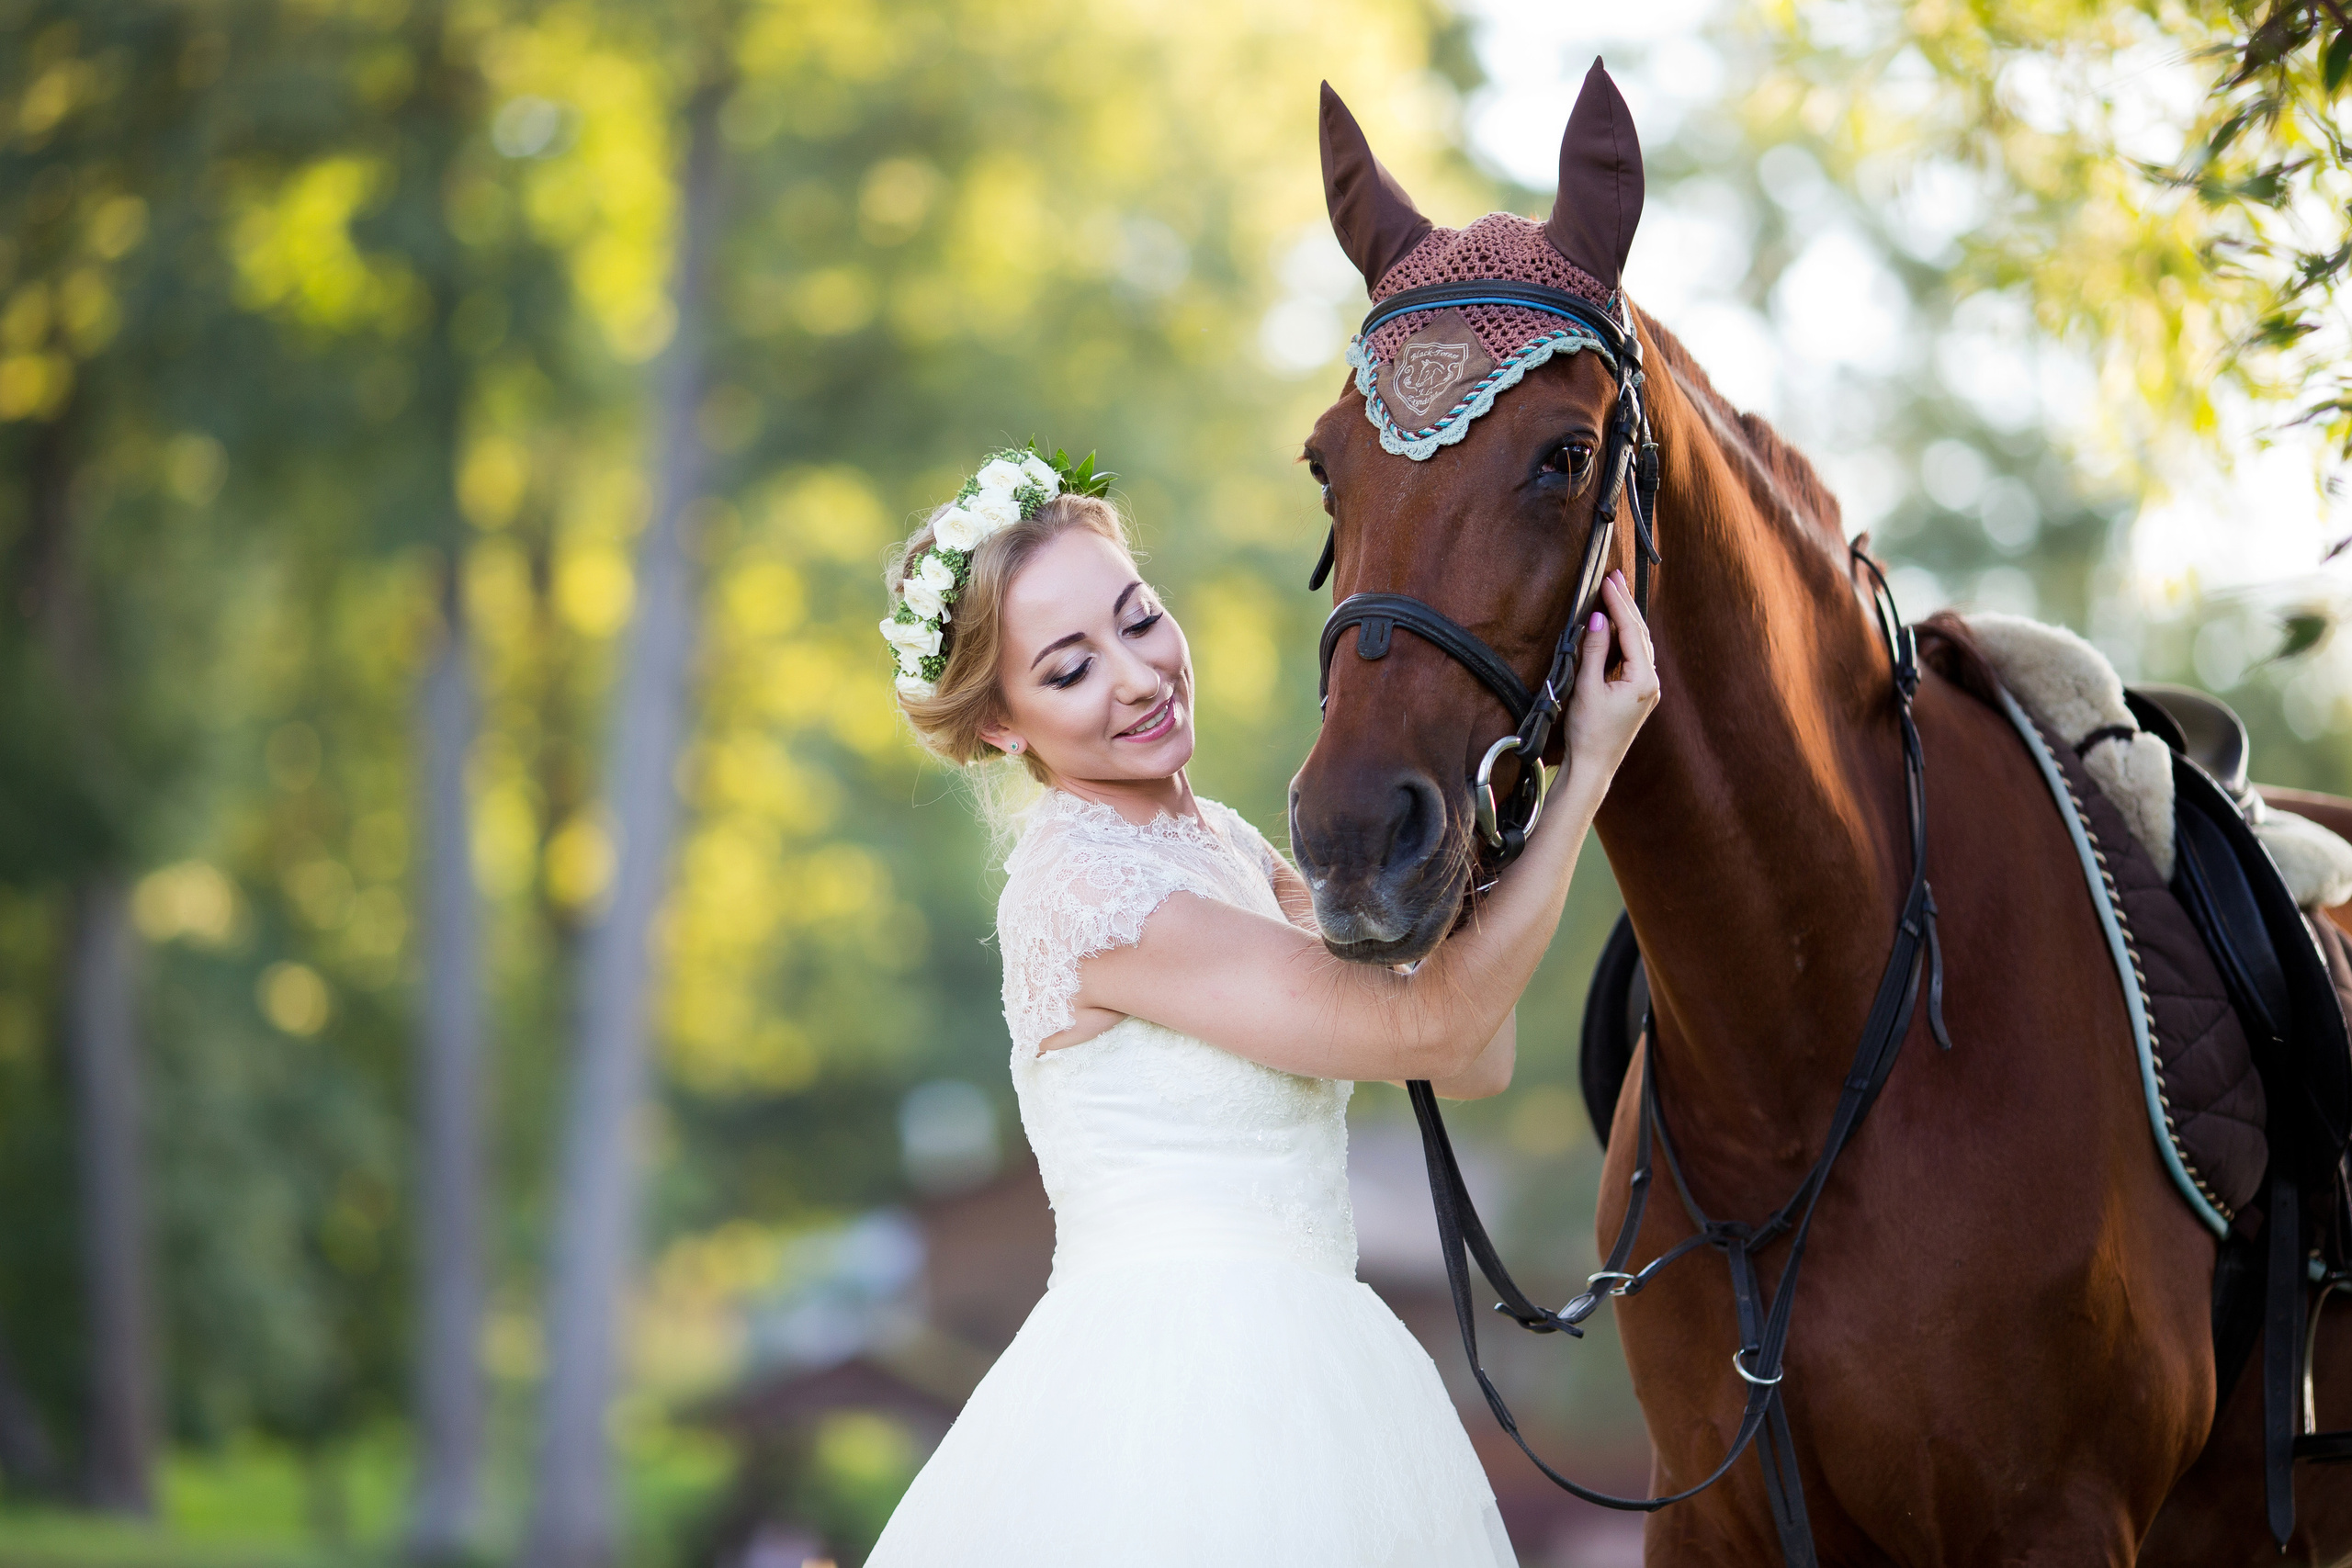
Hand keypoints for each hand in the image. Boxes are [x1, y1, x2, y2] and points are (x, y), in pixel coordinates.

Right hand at [1563, 571, 1659, 789]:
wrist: (1593, 766)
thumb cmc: (1587, 732)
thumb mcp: (1587, 688)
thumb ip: (1594, 651)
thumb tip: (1596, 619)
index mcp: (1643, 680)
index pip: (1631, 631)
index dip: (1618, 604)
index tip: (1607, 581)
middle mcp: (1652, 683)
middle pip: (1640, 633)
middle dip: (1626, 604)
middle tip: (1614, 576)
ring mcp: (1647, 688)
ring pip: (1639, 643)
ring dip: (1626, 618)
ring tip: (1614, 593)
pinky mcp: (1638, 693)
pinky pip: (1634, 656)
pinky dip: (1625, 636)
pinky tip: (1614, 625)